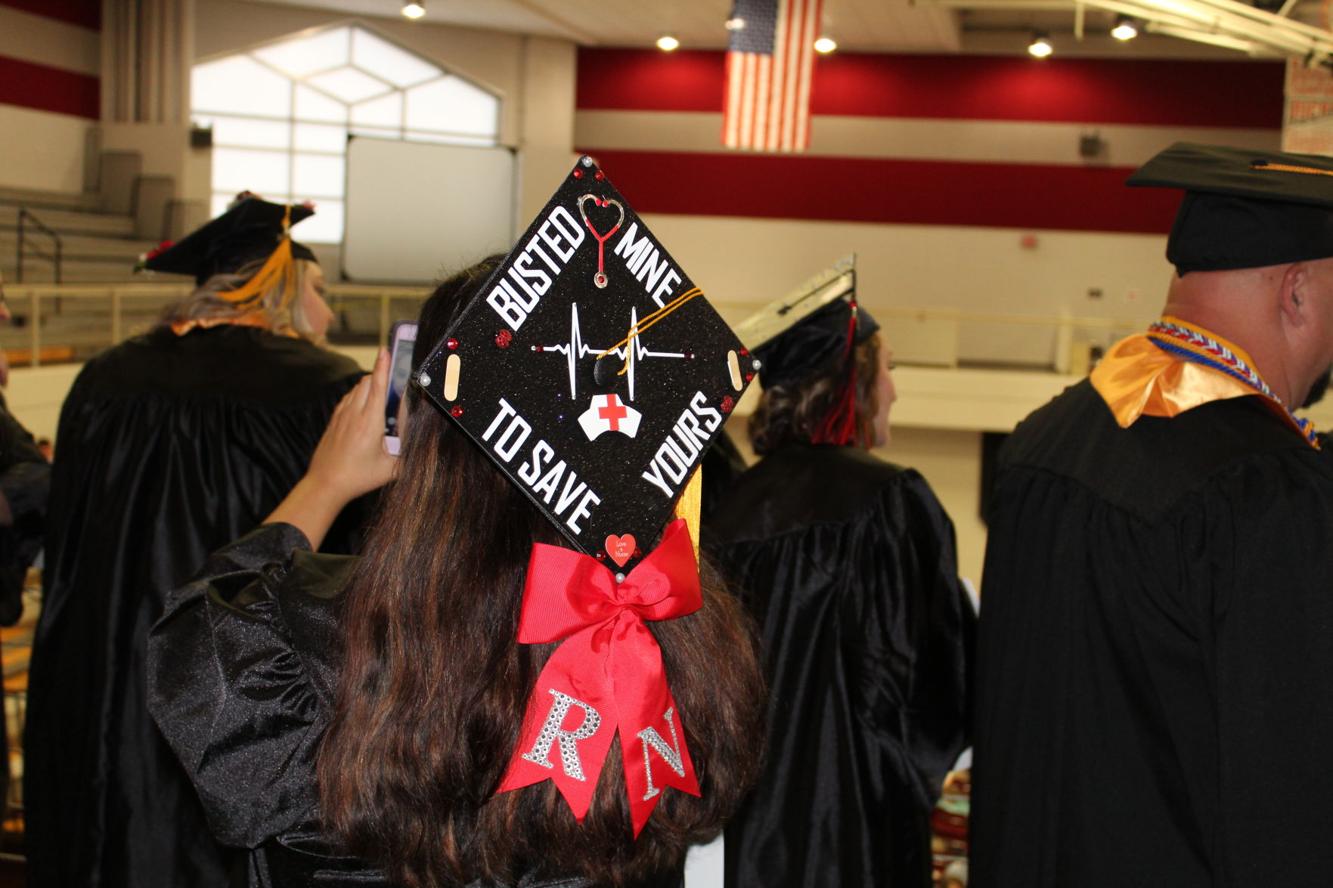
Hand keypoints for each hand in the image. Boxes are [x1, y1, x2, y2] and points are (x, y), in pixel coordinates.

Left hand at [306, 347, 397, 502]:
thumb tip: (419, 436)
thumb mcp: (391, 468)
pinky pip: (348, 398)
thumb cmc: (358, 477)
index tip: (386, 350)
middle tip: (393, 382)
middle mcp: (354, 414)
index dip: (383, 366)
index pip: (378, 385)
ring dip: (370, 386)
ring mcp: (341, 416)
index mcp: (370, 422)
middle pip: (367, 381)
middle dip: (380, 376)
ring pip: (356, 388)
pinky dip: (358, 396)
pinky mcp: (334, 421)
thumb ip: (407, 450)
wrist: (325, 484)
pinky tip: (364, 408)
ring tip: (381, 398)